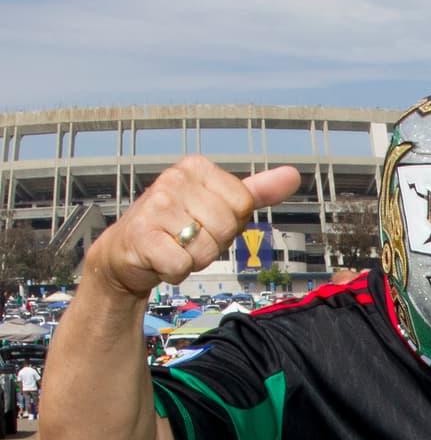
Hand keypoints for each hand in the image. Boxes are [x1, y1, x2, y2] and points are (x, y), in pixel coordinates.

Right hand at [86, 156, 301, 298]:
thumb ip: (256, 191)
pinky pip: (181, 265)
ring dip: (194, 260)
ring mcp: (155, 206)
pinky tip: (162, 259)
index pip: (243, 204)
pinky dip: (175, 272)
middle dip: (213, 244)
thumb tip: (292, 175)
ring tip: (176, 247)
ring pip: (206, 249)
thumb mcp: (218, 204)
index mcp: (197, 168)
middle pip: (227, 228)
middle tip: (190, 239)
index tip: (207, 222)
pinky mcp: (142, 235)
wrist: (128, 250)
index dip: (231, 224)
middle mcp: (174, 180)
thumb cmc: (178, 226)